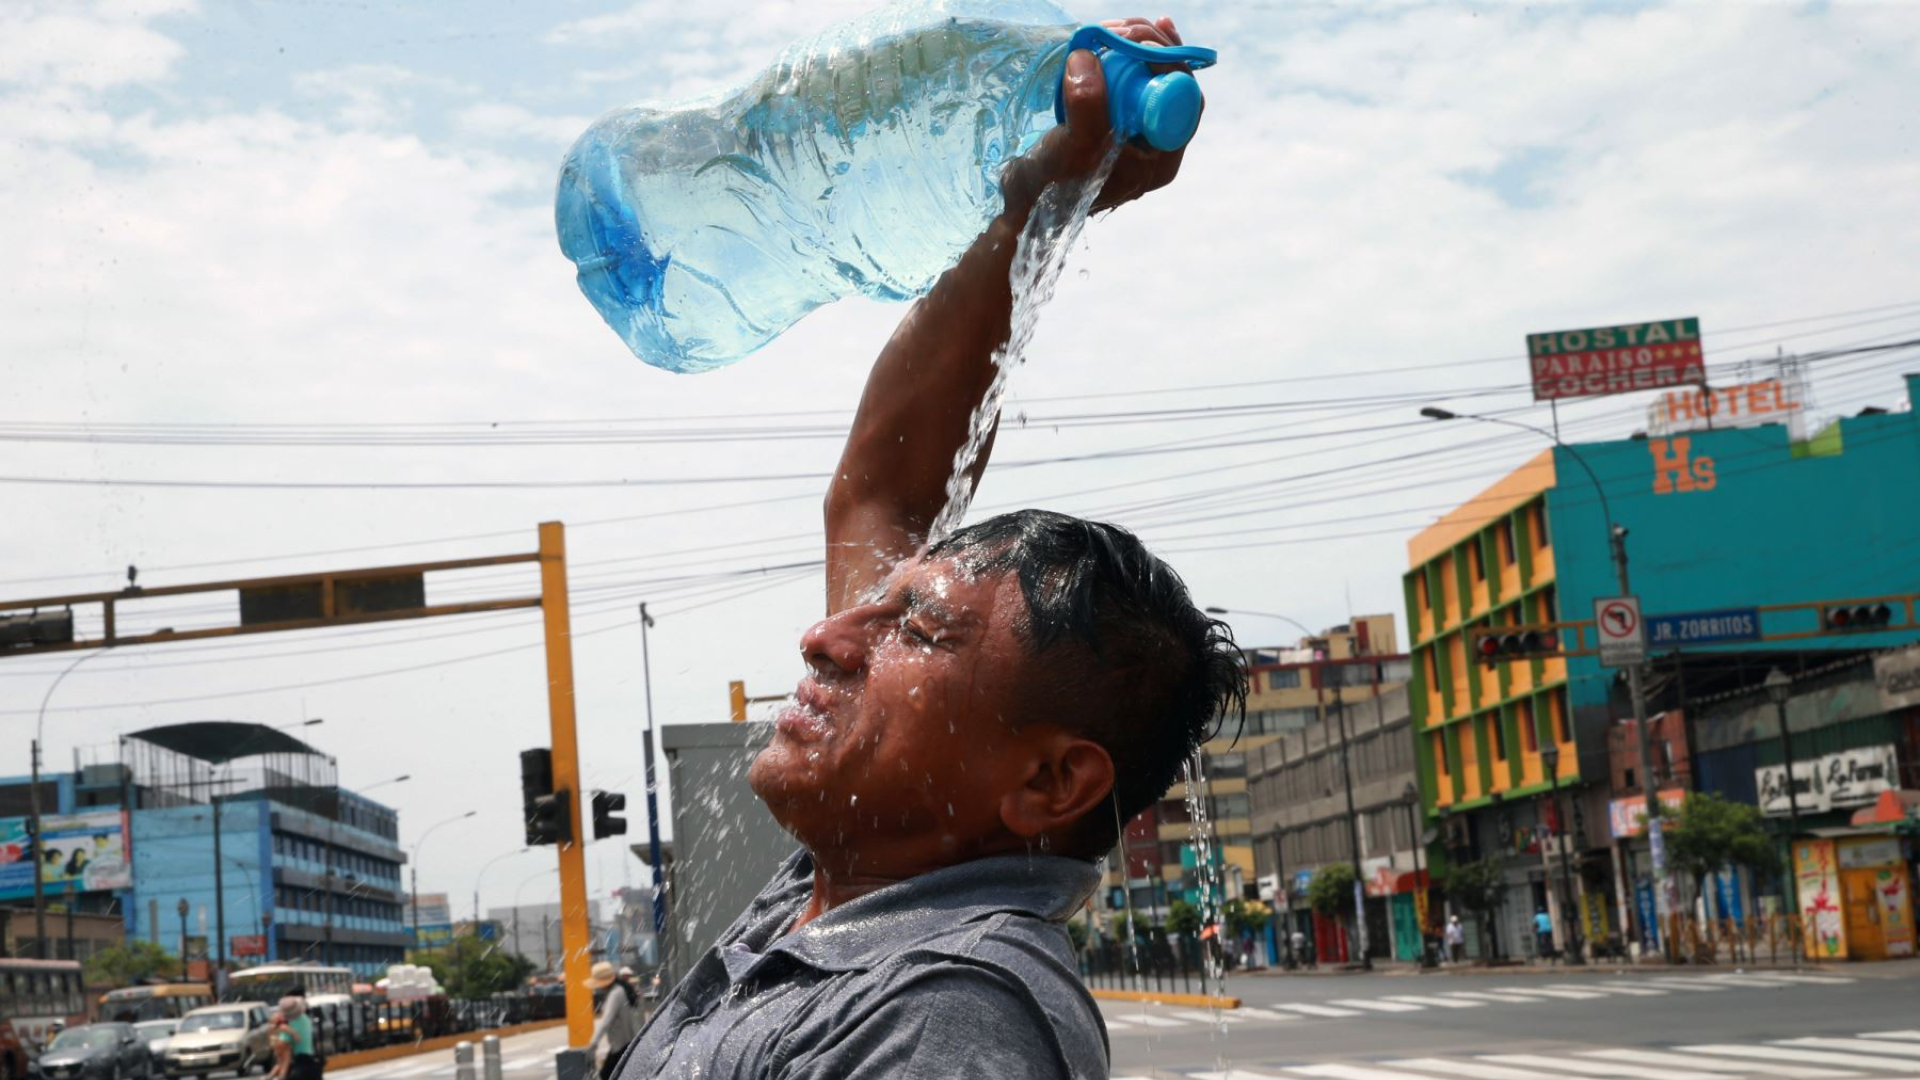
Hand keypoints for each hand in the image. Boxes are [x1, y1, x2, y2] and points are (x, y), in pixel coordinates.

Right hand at [1001, 16, 1194, 219]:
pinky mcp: (1113, 122)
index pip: (1183, 103)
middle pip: (1170, 86)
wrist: (1024, 206)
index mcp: (1158, 160)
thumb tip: (1087, 58)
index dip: (1168, 66)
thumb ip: (1085, 108)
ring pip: (1149, 80)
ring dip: (1134, 49)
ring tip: (1112, 28)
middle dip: (1151, 49)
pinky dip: (1120, 59)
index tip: (1141, 42)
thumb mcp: (1069, 150)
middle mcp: (1154, 147)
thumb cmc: (1050, 189)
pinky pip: (1127, 83)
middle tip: (1125, 27)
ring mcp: (1134, 134)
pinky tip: (1112, 37)